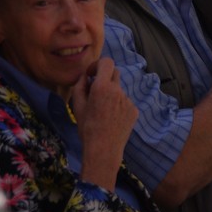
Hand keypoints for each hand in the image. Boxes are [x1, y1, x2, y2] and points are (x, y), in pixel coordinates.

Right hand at [71, 58, 138, 190]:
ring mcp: (128, 100)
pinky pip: (125, 102)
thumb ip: (80, 86)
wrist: (104, 149)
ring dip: (112, 94)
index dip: (98, 65)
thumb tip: (85, 76)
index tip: (91, 74)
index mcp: (102, 87)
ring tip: (104, 112)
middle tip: (97, 91)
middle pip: (115, 73)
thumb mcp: (77, 106)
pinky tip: (112, 119)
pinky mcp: (134, 110)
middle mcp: (118, 90)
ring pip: (119, 90)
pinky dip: (119, 106)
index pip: (106, 62)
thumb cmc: (87, 128)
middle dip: (105, 77)